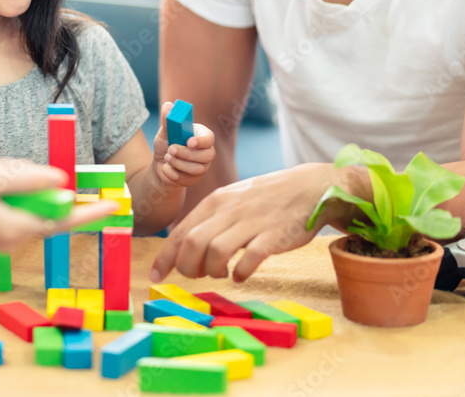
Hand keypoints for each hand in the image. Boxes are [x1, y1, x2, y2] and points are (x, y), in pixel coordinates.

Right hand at [0, 159, 119, 251]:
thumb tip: (63, 184)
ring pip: (26, 199)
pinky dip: (4, 185)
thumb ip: (29, 181)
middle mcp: (13, 235)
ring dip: (13, 179)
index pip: (64, 220)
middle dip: (32, 179)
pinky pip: (11, 201)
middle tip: (4, 166)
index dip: (91, 211)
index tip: (115, 205)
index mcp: (17, 227)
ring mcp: (1, 232)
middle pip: (43, 203)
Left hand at [150, 162, 361, 282]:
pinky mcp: (273, 236)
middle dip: (187, 267)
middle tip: (197, 275)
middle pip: (192, 244)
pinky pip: (249, 259)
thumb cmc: (266, 198)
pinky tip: (241, 274)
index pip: (180, 232)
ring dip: (212, 271)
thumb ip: (210, 220)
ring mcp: (251, 222)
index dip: (165, 257)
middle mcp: (228, 210)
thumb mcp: (232, 200)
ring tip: (221, 273)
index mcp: (215, 202)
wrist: (309, 187)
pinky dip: (240, 273)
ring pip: (215, 252)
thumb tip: (186, 247)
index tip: (156, 277)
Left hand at [153, 101, 215, 187]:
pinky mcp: (194, 179)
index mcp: (201, 137)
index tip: (189, 142)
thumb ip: (167, 120)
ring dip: (178, 163)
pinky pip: (186, 179)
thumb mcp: (165, 132)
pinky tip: (167, 168)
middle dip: (186, 154)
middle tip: (171, 150)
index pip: (209, 138)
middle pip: (206, 156)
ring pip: (197, 169)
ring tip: (167, 157)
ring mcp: (202, 167)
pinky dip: (172, 173)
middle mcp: (206, 152)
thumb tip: (168, 105)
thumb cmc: (166, 144)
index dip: (201, 141)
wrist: (160, 164)